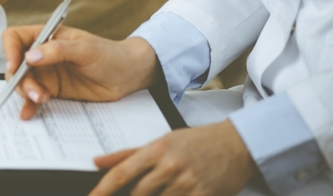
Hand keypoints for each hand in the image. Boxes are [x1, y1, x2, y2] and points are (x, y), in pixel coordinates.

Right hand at [2, 25, 158, 119]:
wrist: (127, 76)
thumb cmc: (109, 54)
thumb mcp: (86, 49)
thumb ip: (58, 50)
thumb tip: (30, 56)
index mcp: (46, 35)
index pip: (15, 38)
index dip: (9, 50)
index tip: (13, 66)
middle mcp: (42, 54)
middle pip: (15, 64)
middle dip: (20, 79)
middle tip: (35, 92)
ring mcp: (46, 73)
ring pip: (23, 83)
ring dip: (26, 92)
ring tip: (42, 99)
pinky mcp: (53, 90)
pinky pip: (34, 98)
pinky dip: (29, 105)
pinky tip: (29, 113)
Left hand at [89, 120, 255, 195]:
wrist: (235, 144)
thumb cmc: (196, 142)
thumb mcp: (160, 142)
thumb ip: (127, 154)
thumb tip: (97, 161)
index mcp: (155, 149)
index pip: (122, 173)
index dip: (103, 189)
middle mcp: (169, 165)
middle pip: (138, 193)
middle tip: (134, 195)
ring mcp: (187, 182)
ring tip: (164, 189)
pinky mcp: (203, 195)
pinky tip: (175, 195)